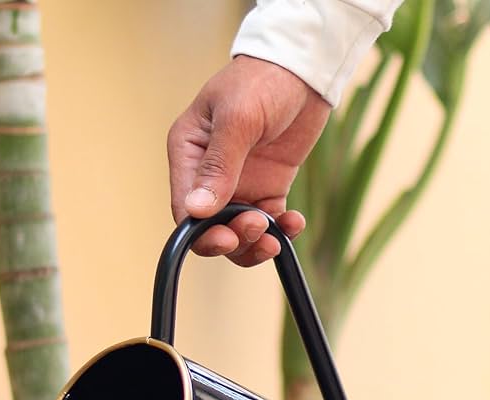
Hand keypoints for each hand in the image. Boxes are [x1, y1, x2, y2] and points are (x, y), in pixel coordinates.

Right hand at [167, 55, 330, 266]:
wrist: (305, 67)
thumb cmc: (263, 79)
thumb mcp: (238, 119)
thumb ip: (218, 166)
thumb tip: (197, 209)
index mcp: (189, 154)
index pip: (185, 208)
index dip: (202, 232)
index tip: (227, 238)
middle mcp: (209, 174)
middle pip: (210, 228)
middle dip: (232, 238)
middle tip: (255, 229)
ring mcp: (240, 184)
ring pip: (238, 232)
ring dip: (255, 242)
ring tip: (276, 235)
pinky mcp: (267, 188)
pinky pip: (268, 222)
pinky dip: (281, 230)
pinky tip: (294, 222)